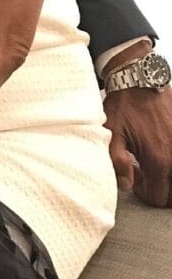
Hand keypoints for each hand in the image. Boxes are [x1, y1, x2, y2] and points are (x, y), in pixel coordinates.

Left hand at [105, 86, 171, 206]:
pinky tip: (163, 151)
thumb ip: (117, 163)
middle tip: (144, 173)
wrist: (139, 80)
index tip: (136, 178)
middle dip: (160, 190)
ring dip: (169, 177)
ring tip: (154, 164)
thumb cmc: (124, 105)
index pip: (158, 197)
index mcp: (158, 159)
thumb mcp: (112, 134)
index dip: (144, 193)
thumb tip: (127, 184)